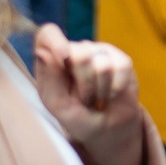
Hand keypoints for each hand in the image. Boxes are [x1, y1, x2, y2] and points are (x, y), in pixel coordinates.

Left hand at [34, 25, 142, 164]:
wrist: (106, 129)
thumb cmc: (76, 116)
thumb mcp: (57, 104)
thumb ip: (50, 78)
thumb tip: (44, 51)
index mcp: (52, 59)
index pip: (48, 34)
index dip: (55, 40)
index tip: (62, 56)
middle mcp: (75, 50)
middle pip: (79, 52)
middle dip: (83, 84)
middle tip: (84, 98)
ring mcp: (99, 52)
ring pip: (101, 64)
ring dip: (99, 90)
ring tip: (97, 98)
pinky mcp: (121, 60)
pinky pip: (120, 68)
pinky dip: (115, 89)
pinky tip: (111, 94)